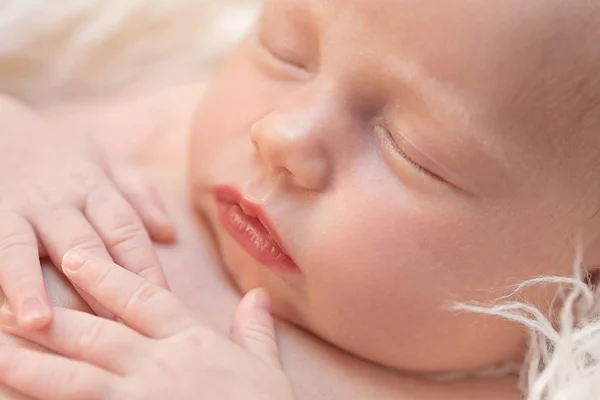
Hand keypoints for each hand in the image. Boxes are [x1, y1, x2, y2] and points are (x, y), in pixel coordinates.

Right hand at [0, 96, 174, 328]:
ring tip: (40, 322)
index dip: (143, 265)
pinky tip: (1, 307)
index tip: (162, 299)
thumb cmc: (59, 157)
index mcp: (95, 189)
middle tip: (118, 326)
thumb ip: (137, 194)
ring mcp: (15, 209)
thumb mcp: (103, 161)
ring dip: (32, 285)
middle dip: (102, 286)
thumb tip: (169, 232)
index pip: (125, 231)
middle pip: (84, 245)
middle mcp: (57, 201)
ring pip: (24, 247)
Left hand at [0, 251, 295, 399]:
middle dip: (51, 317)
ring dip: (30, 362)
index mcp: (192, 342)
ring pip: (74, 377)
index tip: (74, 258)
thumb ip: (255, 330)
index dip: (106, 275)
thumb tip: (258, 295)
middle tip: (8, 300)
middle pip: (95, 334)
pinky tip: (16, 398)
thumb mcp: (266, 369)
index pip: (142, 298)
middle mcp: (159, 366)